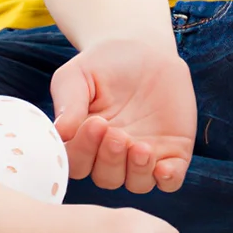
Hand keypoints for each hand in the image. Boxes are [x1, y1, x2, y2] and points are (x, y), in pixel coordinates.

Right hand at [51, 39, 196, 193]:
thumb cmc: (103, 64)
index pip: (78, 163)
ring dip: (137, 171)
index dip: (85, 150)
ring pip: (137, 183)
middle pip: (106, 177)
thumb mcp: (77, 75)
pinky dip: (168, 179)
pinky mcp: (173, 152)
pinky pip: (171, 180)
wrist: (143, 49)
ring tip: (140, 147)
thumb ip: (68, 103)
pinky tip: (164, 168)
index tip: (95, 123)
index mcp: (85, 143)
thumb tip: (59, 133)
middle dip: (110, 159)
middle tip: (116, 133)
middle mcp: (112, 156)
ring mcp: (143, 156)